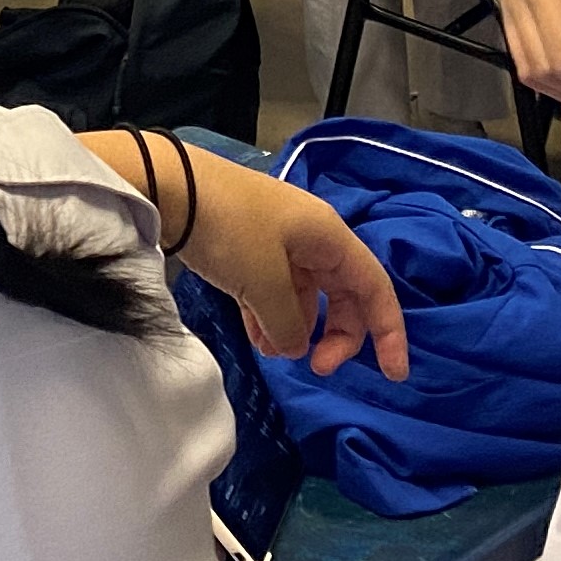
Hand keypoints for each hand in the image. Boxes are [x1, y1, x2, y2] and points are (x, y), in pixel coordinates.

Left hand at [179, 152, 410, 380]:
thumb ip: (290, 324)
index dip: (389, 332)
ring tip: (272, 353)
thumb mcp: (264, 283)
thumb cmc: (229, 229)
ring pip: (305, 296)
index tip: (392, 374)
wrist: (168, 186)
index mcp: (329, 237)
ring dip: (296, 329)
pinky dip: (271, 317)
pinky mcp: (248, 248)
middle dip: (336, 336)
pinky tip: (258, 341)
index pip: (375, 288)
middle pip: (343, 295)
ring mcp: (279, 241)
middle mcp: (311, 237)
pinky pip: (273, 290)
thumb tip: (297, 347)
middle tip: (315, 367)